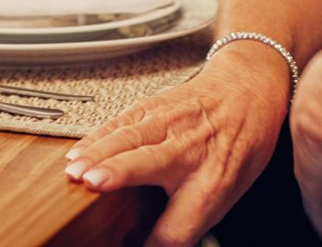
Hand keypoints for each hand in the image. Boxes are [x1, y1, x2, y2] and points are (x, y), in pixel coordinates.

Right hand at [64, 58, 286, 246]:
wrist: (247, 89)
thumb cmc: (240, 145)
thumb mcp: (229, 193)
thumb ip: (190, 220)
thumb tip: (151, 245)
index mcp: (214, 181)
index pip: (180, 224)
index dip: (155, 244)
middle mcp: (190, 149)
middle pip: (150, 162)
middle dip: (119, 172)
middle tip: (91, 184)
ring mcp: (171, 121)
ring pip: (129, 136)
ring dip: (98, 152)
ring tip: (75, 170)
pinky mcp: (154, 104)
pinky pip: (121, 120)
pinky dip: (98, 136)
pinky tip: (79, 151)